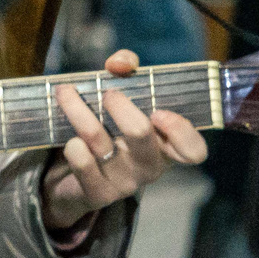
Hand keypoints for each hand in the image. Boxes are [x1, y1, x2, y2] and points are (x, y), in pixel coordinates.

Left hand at [39, 49, 208, 232]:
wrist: (74, 177)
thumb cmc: (109, 127)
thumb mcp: (124, 96)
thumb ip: (127, 69)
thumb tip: (119, 63)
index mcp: (166, 145)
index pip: (193, 150)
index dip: (180, 131)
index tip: (157, 111)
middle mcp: (150, 165)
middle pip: (140, 133)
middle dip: (119, 106)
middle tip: (107, 93)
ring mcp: (125, 182)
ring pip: (99, 140)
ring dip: (77, 110)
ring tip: (65, 92)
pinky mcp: (99, 194)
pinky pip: (84, 165)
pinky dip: (74, 147)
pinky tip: (70, 140)